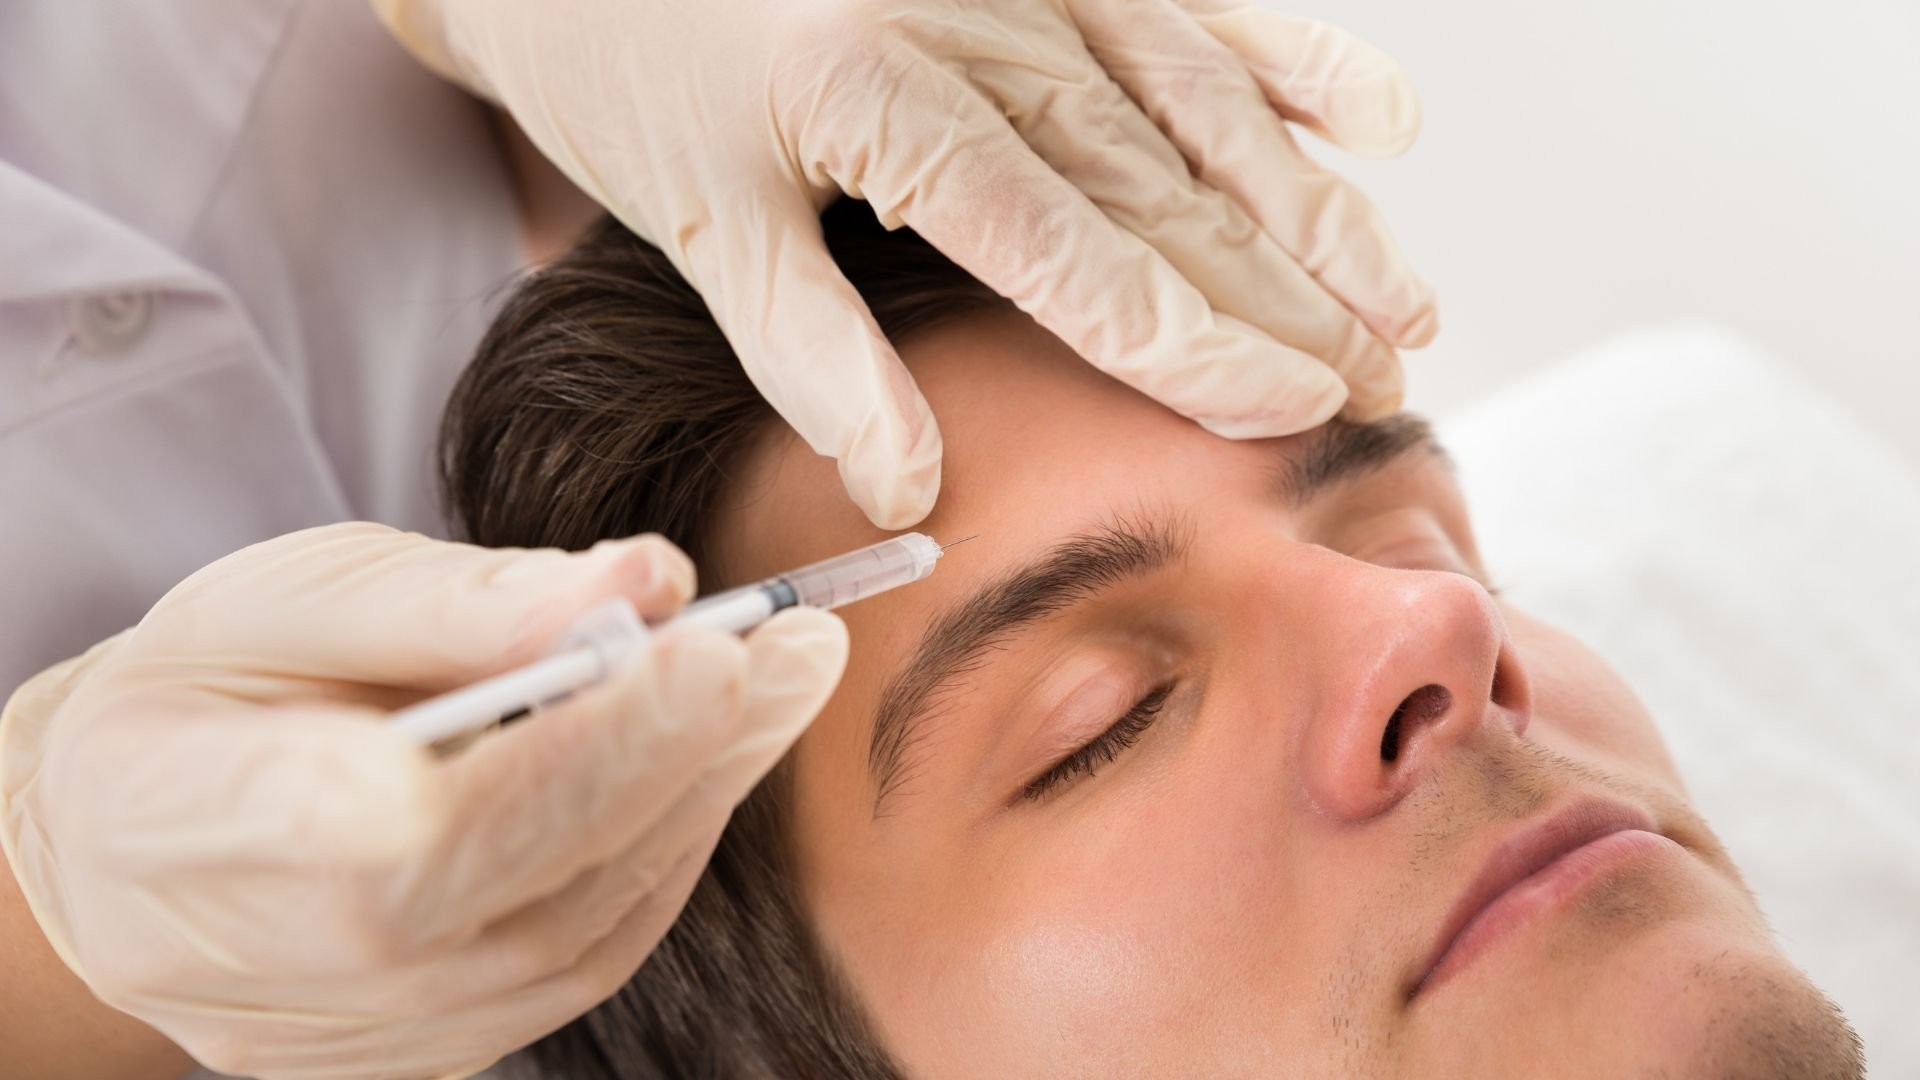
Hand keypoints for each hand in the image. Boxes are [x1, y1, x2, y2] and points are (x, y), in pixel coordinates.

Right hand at [0, 523, 846, 1079]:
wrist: (124, 844)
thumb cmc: (204, 695)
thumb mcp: (293, 596)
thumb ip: (461, 597)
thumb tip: (646, 578)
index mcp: (228, 827)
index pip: (435, 819)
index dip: (591, 747)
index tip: (719, 652)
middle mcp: (301, 967)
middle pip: (538, 887)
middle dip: (689, 759)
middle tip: (803, 651)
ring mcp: (368, 1033)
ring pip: (580, 937)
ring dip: (696, 808)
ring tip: (771, 690)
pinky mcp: (425, 1053)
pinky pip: (576, 969)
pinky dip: (653, 865)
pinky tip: (698, 773)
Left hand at [374, 0, 1436, 527]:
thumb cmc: (626, 64)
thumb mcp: (697, 219)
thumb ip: (812, 354)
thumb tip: (914, 490)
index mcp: (892, 106)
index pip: (1081, 255)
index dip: (1199, 343)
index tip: (1297, 411)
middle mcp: (982, 25)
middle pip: (1172, 186)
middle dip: (1289, 296)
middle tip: (1383, 387)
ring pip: (1206, 101)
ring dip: (1317, 205)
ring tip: (1407, 300)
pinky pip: (1189, 2)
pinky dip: (1290, 54)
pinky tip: (1381, 113)